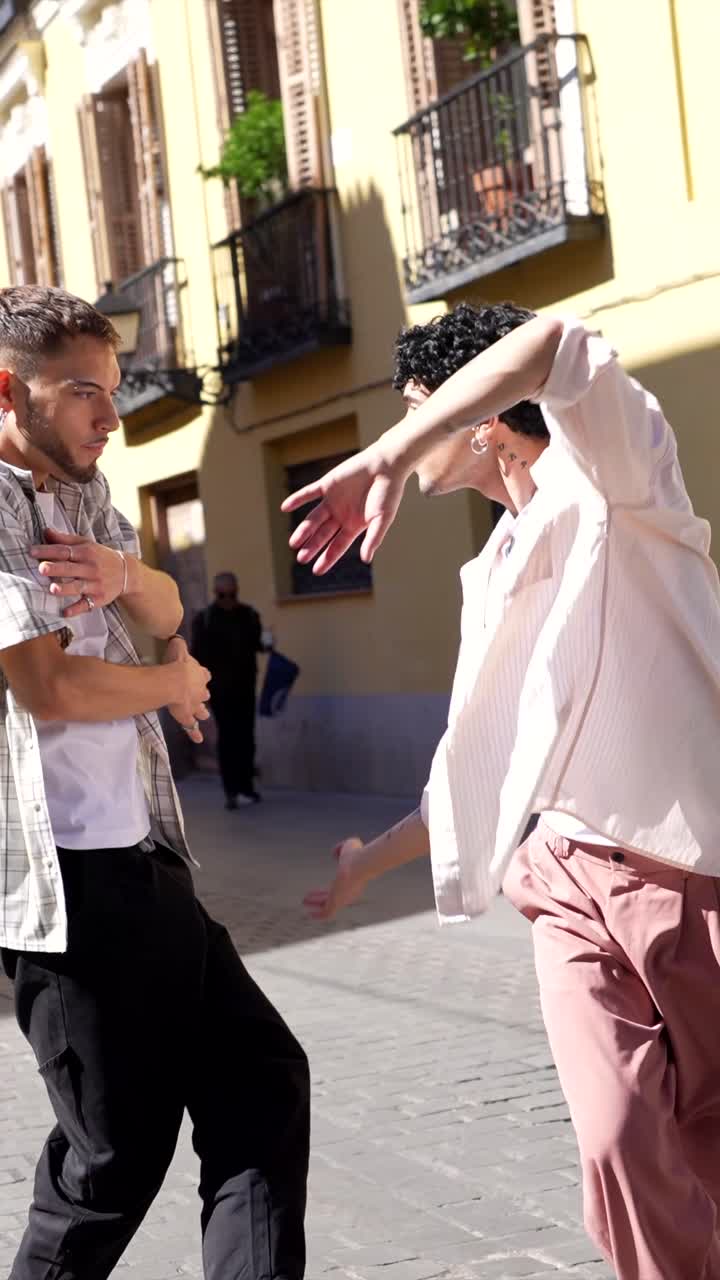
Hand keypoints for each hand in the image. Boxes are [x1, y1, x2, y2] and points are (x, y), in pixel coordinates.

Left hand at [31, 529, 129, 617]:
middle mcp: (91, 568)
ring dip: (66, 588)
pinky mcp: (99, 599)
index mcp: (86, 552)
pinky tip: (65, 612)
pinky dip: (76, 609)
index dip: (48, 551)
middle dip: (56, 568)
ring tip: (53, 589)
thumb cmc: (100, 556)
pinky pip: (86, 605)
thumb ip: (65, 539)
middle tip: (42, 568)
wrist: (126, 573)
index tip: (32, 551)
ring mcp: (95, 584)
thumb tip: (45, 531)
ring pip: (78, 587)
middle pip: (70, 568)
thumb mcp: (86, 544)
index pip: (64, 551)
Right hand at [164, 636, 210, 743]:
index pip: (204, 675)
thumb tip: (176, 639)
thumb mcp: (178, 649)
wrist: (175, 681)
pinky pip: (191, 727)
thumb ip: (178, 645)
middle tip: (201, 696)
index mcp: (200, 674)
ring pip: (201, 710)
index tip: (200, 676)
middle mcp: (200, 691)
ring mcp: (195, 705)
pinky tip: (199, 739)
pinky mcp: (187, 716)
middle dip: (202, 695)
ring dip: (202, 712)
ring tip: (204, 715)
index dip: (201, 676)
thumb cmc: (176, 664)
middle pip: (204, 693)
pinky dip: (194, 733)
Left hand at [281, 441, 408, 573]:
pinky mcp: (327, 484)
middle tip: (301, 559)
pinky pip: (309, 493)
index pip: (337, 546)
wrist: (386, 464)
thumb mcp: (382, 519)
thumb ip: (373, 538)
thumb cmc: (389, 493)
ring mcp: (333, 500)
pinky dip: (297, 499)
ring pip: (313, 519)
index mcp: (353, 526)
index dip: (327, 558)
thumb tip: (366, 560)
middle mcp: (341, 515)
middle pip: (322, 535)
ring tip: (293, 543)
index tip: (316, 571)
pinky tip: (285, 507)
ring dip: (303, 530)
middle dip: (312, 547)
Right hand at [303, 837, 366, 919]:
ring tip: (303, 901)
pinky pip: (326, 913)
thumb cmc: (358, 854)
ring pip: (327, 907)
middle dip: (318, 899)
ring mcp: (343, 899)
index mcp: (351, 884)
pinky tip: (308, 913)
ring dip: (315, 905)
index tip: (314, 891)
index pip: (336, 890)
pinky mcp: (337, 903)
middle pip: (330, 900)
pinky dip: (317, 915)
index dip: (324, 892)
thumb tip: (334, 853)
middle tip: (305, 898)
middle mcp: (348, 894)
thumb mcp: (350, 846)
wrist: (361, 864)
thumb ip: (340, 848)